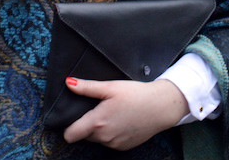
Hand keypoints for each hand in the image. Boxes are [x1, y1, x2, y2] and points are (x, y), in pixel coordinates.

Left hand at [62, 78, 188, 150]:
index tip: (71, 117)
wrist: (161, 107)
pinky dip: (110, 133)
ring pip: (97, 139)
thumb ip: (87, 87)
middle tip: (97, 108)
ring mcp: (115, 144)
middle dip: (85, 124)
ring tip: (111, 113)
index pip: (70, 135)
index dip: (67, 126)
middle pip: (83, 135)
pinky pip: (109, 142)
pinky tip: (120, 120)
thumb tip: (68, 83)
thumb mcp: (110, 87)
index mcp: (98, 122)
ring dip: (98, 129)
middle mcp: (105, 137)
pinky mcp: (124, 147)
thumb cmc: (136, 94)